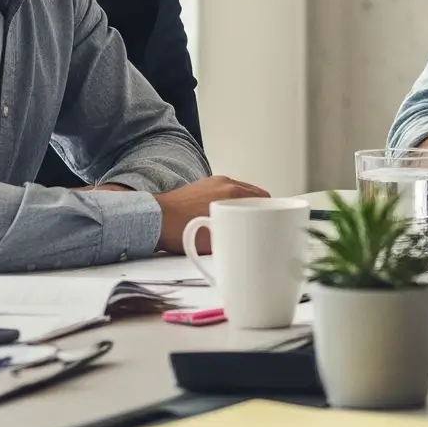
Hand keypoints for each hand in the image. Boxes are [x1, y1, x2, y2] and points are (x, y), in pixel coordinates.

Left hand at [154, 174, 269, 250]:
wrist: (153, 220)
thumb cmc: (180, 231)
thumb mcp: (215, 241)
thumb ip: (238, 238)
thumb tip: (252, 245)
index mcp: (232, 193)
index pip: (264, 197)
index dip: (271, 211)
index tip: (274, 221)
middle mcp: (224, 182)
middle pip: (254, 192)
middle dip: (259, 207)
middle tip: (260, 223)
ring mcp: (212, 181)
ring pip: (239, 191)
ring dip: (244, 203)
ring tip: (242, 221)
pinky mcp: (202, 185)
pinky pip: (225, 191)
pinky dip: (230, 201)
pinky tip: (224, 215)